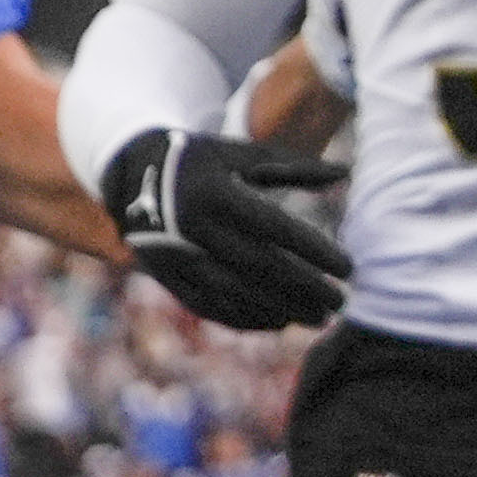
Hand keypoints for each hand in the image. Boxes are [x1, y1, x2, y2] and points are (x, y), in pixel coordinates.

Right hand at [99, 126, 347, 330]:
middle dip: (305, 289)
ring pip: (235, 293)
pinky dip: (245, 318)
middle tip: (341, 303)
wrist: (127, 172)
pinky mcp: (165, 274)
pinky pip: (208, 305)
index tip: (349, 269)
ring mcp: (175, 255)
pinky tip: (277, 322)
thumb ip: (292, 166)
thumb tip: (344, 174)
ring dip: (280, 310)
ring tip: (318, 319)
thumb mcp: (239, 153)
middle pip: (259, 267)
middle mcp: (191, 226)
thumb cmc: (197, 158)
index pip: (275, 228)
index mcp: (213, 191)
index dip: (314, 251)